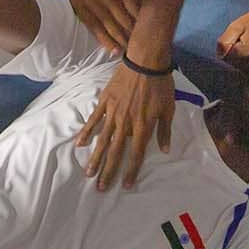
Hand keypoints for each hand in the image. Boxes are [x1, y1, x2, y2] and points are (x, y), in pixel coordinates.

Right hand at [65, 0, 146, 50]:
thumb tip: (158, 7)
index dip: (146, 27)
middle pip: (126, 23)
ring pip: (111, 29)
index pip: (138, 12)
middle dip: (136, 37)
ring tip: (132, 52)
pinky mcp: (81, 8)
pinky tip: (114, 50)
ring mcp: (93, 3)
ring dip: (122, 42)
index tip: (153, 38)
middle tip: (145, 50)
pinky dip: (105, 41)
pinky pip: (94, 29)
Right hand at [77, 63, 174, 190]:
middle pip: (116, 152)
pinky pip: (94, 119)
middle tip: (100, 187)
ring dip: (95, 157)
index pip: (136, 154)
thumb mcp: (168, 109)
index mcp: (143, 126)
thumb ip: (164, 131)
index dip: (131, 171)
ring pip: (103, 139)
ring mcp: (113, 112)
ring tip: (88, 172)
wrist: (146, 61)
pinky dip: (87, 132)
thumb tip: (164, 150)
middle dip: (108, 171)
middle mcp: (126, 123)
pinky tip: (80, 144)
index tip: (125, 186)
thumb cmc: (160, 85)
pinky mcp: (105, 101)